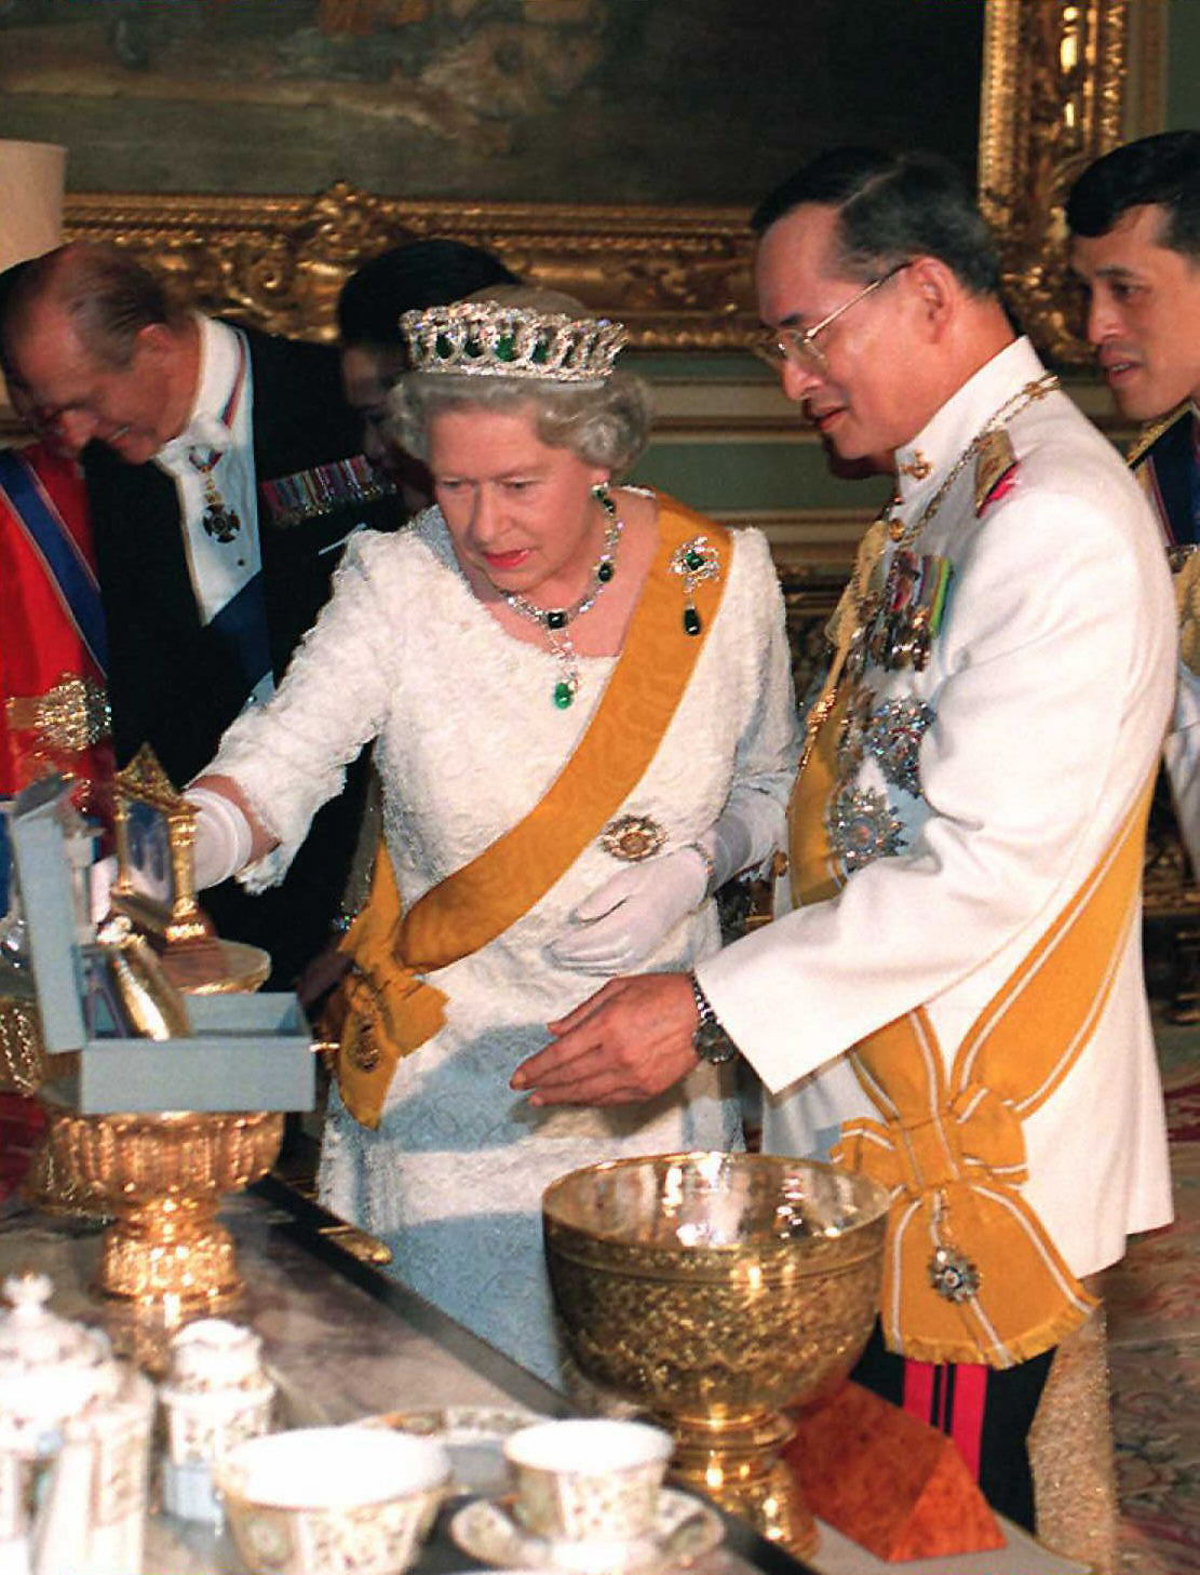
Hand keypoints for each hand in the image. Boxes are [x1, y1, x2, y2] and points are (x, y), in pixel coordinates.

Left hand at [510, 973, 698, 1105]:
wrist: (707, 1013)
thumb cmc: (662, 992)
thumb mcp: (617, 988)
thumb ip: (581, 1012)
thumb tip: (553, 1030)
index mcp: (607, 1026)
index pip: (560, 1054)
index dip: (535, 1068)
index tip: (518, 1077)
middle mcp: (617, 1055)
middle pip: (569, 1077)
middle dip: (542, 1085)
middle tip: (524, 1090)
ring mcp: (634, 1076)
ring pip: (587, 1094)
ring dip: (561, 1098)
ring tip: (541, 1100)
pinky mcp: (648, 1089)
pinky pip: (610, 1101)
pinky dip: (588, 1101)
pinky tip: (575, 1099)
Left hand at [547, 848, 707, 973]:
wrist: (685, 884)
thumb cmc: (653, 877)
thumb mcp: (625, 879)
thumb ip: (602, 898)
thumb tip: (579, 916)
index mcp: (631, 919)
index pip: (594, 938)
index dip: (571, 944)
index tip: (553, 944)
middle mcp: (638, 939)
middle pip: (597, 954)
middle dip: (572, 956)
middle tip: (551, 954)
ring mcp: (643, 948)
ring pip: (606, 963)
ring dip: (582, 964)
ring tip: (564, 960)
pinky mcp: (645, 951)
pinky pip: (618, 966)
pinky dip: (599, 968)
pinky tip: (586, 963)